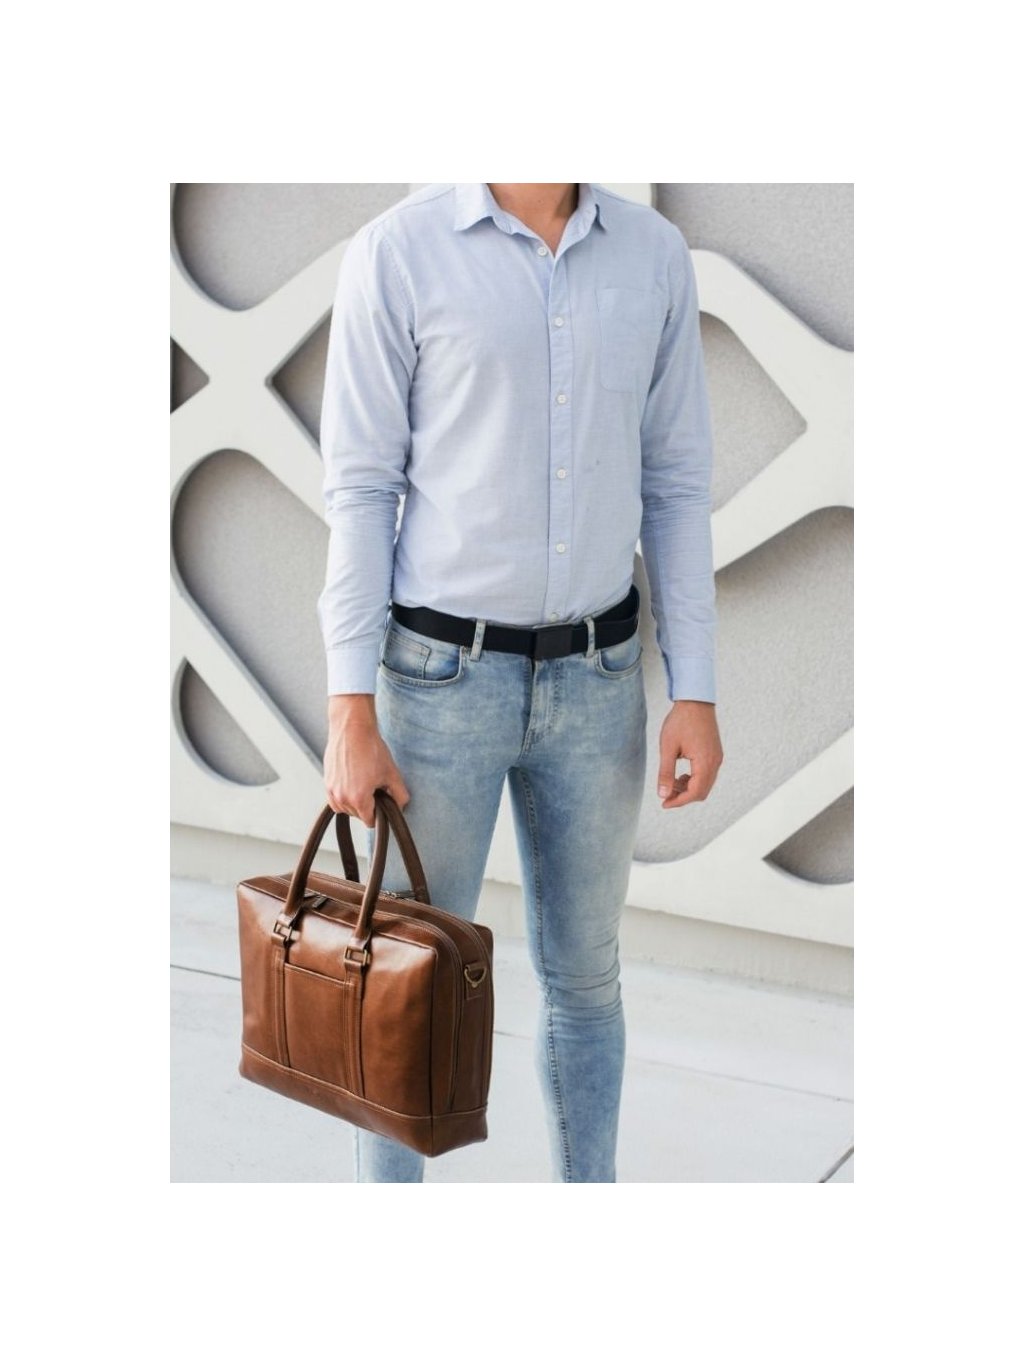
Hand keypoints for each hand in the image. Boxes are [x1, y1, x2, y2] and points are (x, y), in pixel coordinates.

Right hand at [324, 695, 410, 826]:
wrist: (352, 728)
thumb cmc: (371, 748)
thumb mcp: (392, 773)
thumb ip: (399, 795)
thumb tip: (400, 807)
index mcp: (359, 799)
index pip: (370, 821)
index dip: (379, 814)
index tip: (383, 803)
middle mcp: (342, 798)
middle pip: (357, 815)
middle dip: (367, 806)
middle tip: (375, 787)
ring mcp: (331, 790)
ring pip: (345, 808)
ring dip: (354, 802)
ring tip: (364, 782)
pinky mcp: (326, 781)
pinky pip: (334, 799)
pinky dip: (343, 795)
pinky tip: (353, 782)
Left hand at [657, 701, 722, 808]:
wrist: (695, 700)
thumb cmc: (680, 721)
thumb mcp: (668, 748)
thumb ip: (665, 773)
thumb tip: (662, 794)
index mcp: (705, 762)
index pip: (694, 793)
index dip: (679, 801)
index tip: (664, 803)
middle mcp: (715, 763)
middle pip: (702, 792)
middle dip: (683, 796)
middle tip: (665, 793)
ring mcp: (717, 758)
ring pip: (705, 784)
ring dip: (689, 788)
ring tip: (671, 781)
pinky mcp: (715, 753)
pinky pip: (707, 774)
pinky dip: (695, 779)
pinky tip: (681, 774)